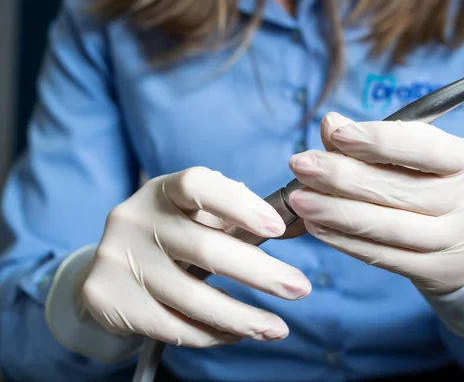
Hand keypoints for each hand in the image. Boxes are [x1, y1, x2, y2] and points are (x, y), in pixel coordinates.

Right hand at [82, 167, 311, 346]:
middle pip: (203, 249)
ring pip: (190, 298)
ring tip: (276, 328)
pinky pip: (171, 325)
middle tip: (299, 288)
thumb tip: (289, 225)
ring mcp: (118, 260)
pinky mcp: (108, 300)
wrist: (109, 267)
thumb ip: (234, 217)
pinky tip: (236, 333)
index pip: (198, 186)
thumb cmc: (171, 234)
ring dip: (242, 317)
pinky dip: (211, 334)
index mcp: (162, 191)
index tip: (277, 229)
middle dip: (260, 273)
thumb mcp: (194, 215)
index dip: (239, 205)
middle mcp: (135, 219)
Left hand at [288, 113, 463, 295]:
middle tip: (300, 165)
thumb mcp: (425, 159)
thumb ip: (379, 141)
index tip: (335, 134)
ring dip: (337, 212)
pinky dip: (346, 241)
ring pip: (389, 227)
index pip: (426, 148)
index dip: (378, 141)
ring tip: (301, 199)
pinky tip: (318, 227)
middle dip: (342, 176)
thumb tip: (331, 125)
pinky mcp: (441, 274)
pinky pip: (385, 257)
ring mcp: (462, 244)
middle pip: (400, 189)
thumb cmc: (443, 187)